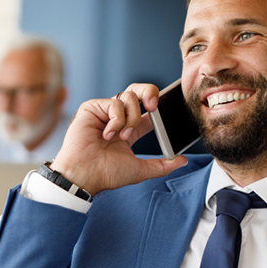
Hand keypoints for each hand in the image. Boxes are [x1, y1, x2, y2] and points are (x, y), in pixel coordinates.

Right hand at [51, 83, 187, 195]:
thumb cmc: (106, 173)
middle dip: (150, 93)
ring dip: (130, 119)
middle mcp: (117, 118)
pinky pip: (114, 103)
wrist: (85, 175)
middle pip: (138, 92)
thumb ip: (162, 165)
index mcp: (129, 129)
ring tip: (121, 137)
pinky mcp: (92, 108)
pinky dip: (115, 121)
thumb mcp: (140, 170)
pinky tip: (106, 135)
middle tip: (153, 107)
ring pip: (128, 97)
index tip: (164, 115)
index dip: (158, 107)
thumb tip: (182, 160)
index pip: (148, 112)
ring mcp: (104, 111)